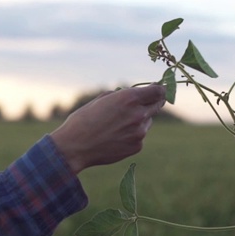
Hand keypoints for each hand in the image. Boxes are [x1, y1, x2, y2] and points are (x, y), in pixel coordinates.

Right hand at [50, 84, 165, 173]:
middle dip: (153, 102)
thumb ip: (121, 95)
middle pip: (158, 105)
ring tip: (117, 124)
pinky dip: (132, 134)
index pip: (157, 91)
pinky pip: (140, 136)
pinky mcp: (137, 146)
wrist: (75, 147)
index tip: (157, 88)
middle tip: (145, 102)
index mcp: (129, 98)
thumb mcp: (101, 100)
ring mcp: (139, 132)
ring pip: (147, 121)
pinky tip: (115, 136)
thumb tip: (133, 94)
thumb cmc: (84, 120)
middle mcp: (138, 114)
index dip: (158, 89)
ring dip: (139, 120)